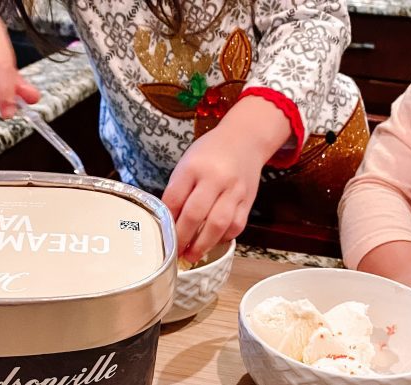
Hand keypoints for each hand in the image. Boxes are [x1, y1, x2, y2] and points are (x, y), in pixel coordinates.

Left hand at [162, 96, 291, 261]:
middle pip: (195, 214)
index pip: (174, 199)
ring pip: (218, 224)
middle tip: (175, 253)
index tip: (162, 236)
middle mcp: (215, 178)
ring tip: (192, 256)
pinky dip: (223, 237)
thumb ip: (178, 190)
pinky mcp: (248, 200)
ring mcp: (234, 190)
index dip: (166, 221)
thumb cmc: (210, 153)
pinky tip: (213, 241)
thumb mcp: (187, 163)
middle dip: (183, 238)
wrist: (245, 140)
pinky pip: (236, 225)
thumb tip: (168, 222)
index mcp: (193, 167)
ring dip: (203, 244)